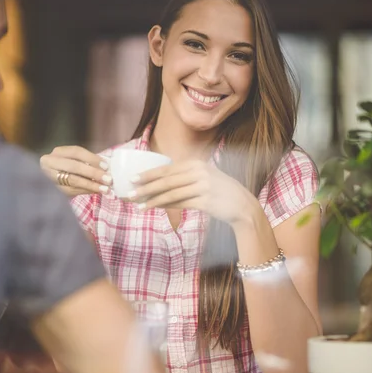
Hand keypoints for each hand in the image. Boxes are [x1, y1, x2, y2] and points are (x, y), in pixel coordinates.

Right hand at [40, 146, 111, 196]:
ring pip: (73, 180)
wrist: (48, 186)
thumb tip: (107, 169)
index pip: (76, 152)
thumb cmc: (67, 171)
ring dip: (92, 185)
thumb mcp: (74, 163)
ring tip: (105, 189)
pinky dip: (86, 191)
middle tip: (108, 179)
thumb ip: (87, 163)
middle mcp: (49, 162)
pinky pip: (71, 191)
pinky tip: (96, 192)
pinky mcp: (51, 189)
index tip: (106, 166)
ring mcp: (48, 176)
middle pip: (74, 166)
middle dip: (93, 173)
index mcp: (58, 152)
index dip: (92, 158)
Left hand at [128, 160, 252, 225]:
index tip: (133, 178)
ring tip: (137, 204)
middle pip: (166, 180)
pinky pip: (179, 203)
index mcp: (196, 163)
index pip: (167, 168)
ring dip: (151, 199)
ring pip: (170, 193)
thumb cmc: (220, 193)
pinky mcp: (205, 201)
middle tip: (129, 192)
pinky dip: (164, 206)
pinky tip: (153, 208)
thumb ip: (185, 177)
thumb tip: (159, 183)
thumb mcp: (204, 178)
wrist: (242, 205)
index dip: (149, 174)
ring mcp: (203, 186)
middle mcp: (199, 172)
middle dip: (145, 186)